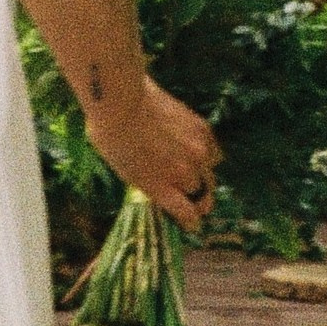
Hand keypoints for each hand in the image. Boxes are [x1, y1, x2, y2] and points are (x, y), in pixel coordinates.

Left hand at [91, 78, 219, 228]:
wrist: (122, 104)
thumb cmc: (114, 141)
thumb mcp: (129, 175)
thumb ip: (153, 187)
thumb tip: (165, 192)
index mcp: (164, 190)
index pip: (189, 216)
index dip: (190, 220)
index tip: (190, 221)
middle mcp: (184, 174)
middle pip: (204, 197)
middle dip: (198, 200)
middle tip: (190, 196)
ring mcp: (197, 151)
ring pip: (210, 173)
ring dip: (202, 174)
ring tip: (190, 167)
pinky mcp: (203, 130)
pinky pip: (212, 151)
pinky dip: (205, 154)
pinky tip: (193, 147)